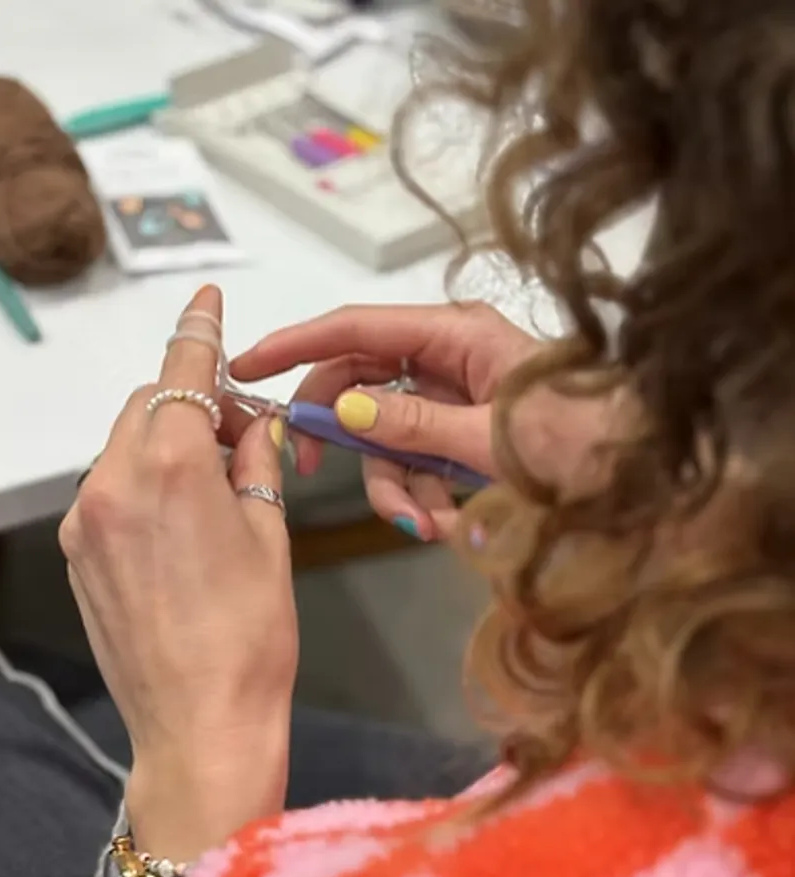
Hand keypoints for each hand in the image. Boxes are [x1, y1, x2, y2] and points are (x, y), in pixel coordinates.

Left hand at [59, 285, 294, 861]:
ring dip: (167, 442)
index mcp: (171, 466)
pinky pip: (109, 486)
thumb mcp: (270, 533)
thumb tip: (255, 427)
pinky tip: (179, 520)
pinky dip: (142, 478)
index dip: (200, 331)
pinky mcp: (76, 551)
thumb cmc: (251, 633)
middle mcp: (113, 480)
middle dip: (194, 403)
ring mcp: (85, 517)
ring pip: (126, 444)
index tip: (206, 300)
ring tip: (216, 486)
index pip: (183, 373)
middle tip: (245, 436)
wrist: (199, 722)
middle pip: (148, 404)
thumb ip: (257, 463)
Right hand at [232, 302, 599, 540]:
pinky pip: (419, 460)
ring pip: (388, 434)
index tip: (246, 365)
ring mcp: (457, 398)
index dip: (297, 343)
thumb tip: (342, 408)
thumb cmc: (585, 441)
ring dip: (396, 483)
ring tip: (427, 525)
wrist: (652, 481)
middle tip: (317, 468)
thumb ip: (413, 422)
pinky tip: (450, 525)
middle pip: (363, 384)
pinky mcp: (465, 436)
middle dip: (346, 435)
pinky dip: (424, 494)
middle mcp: (450, 358)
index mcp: (455, 334)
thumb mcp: (492, 435)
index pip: (357, 328)